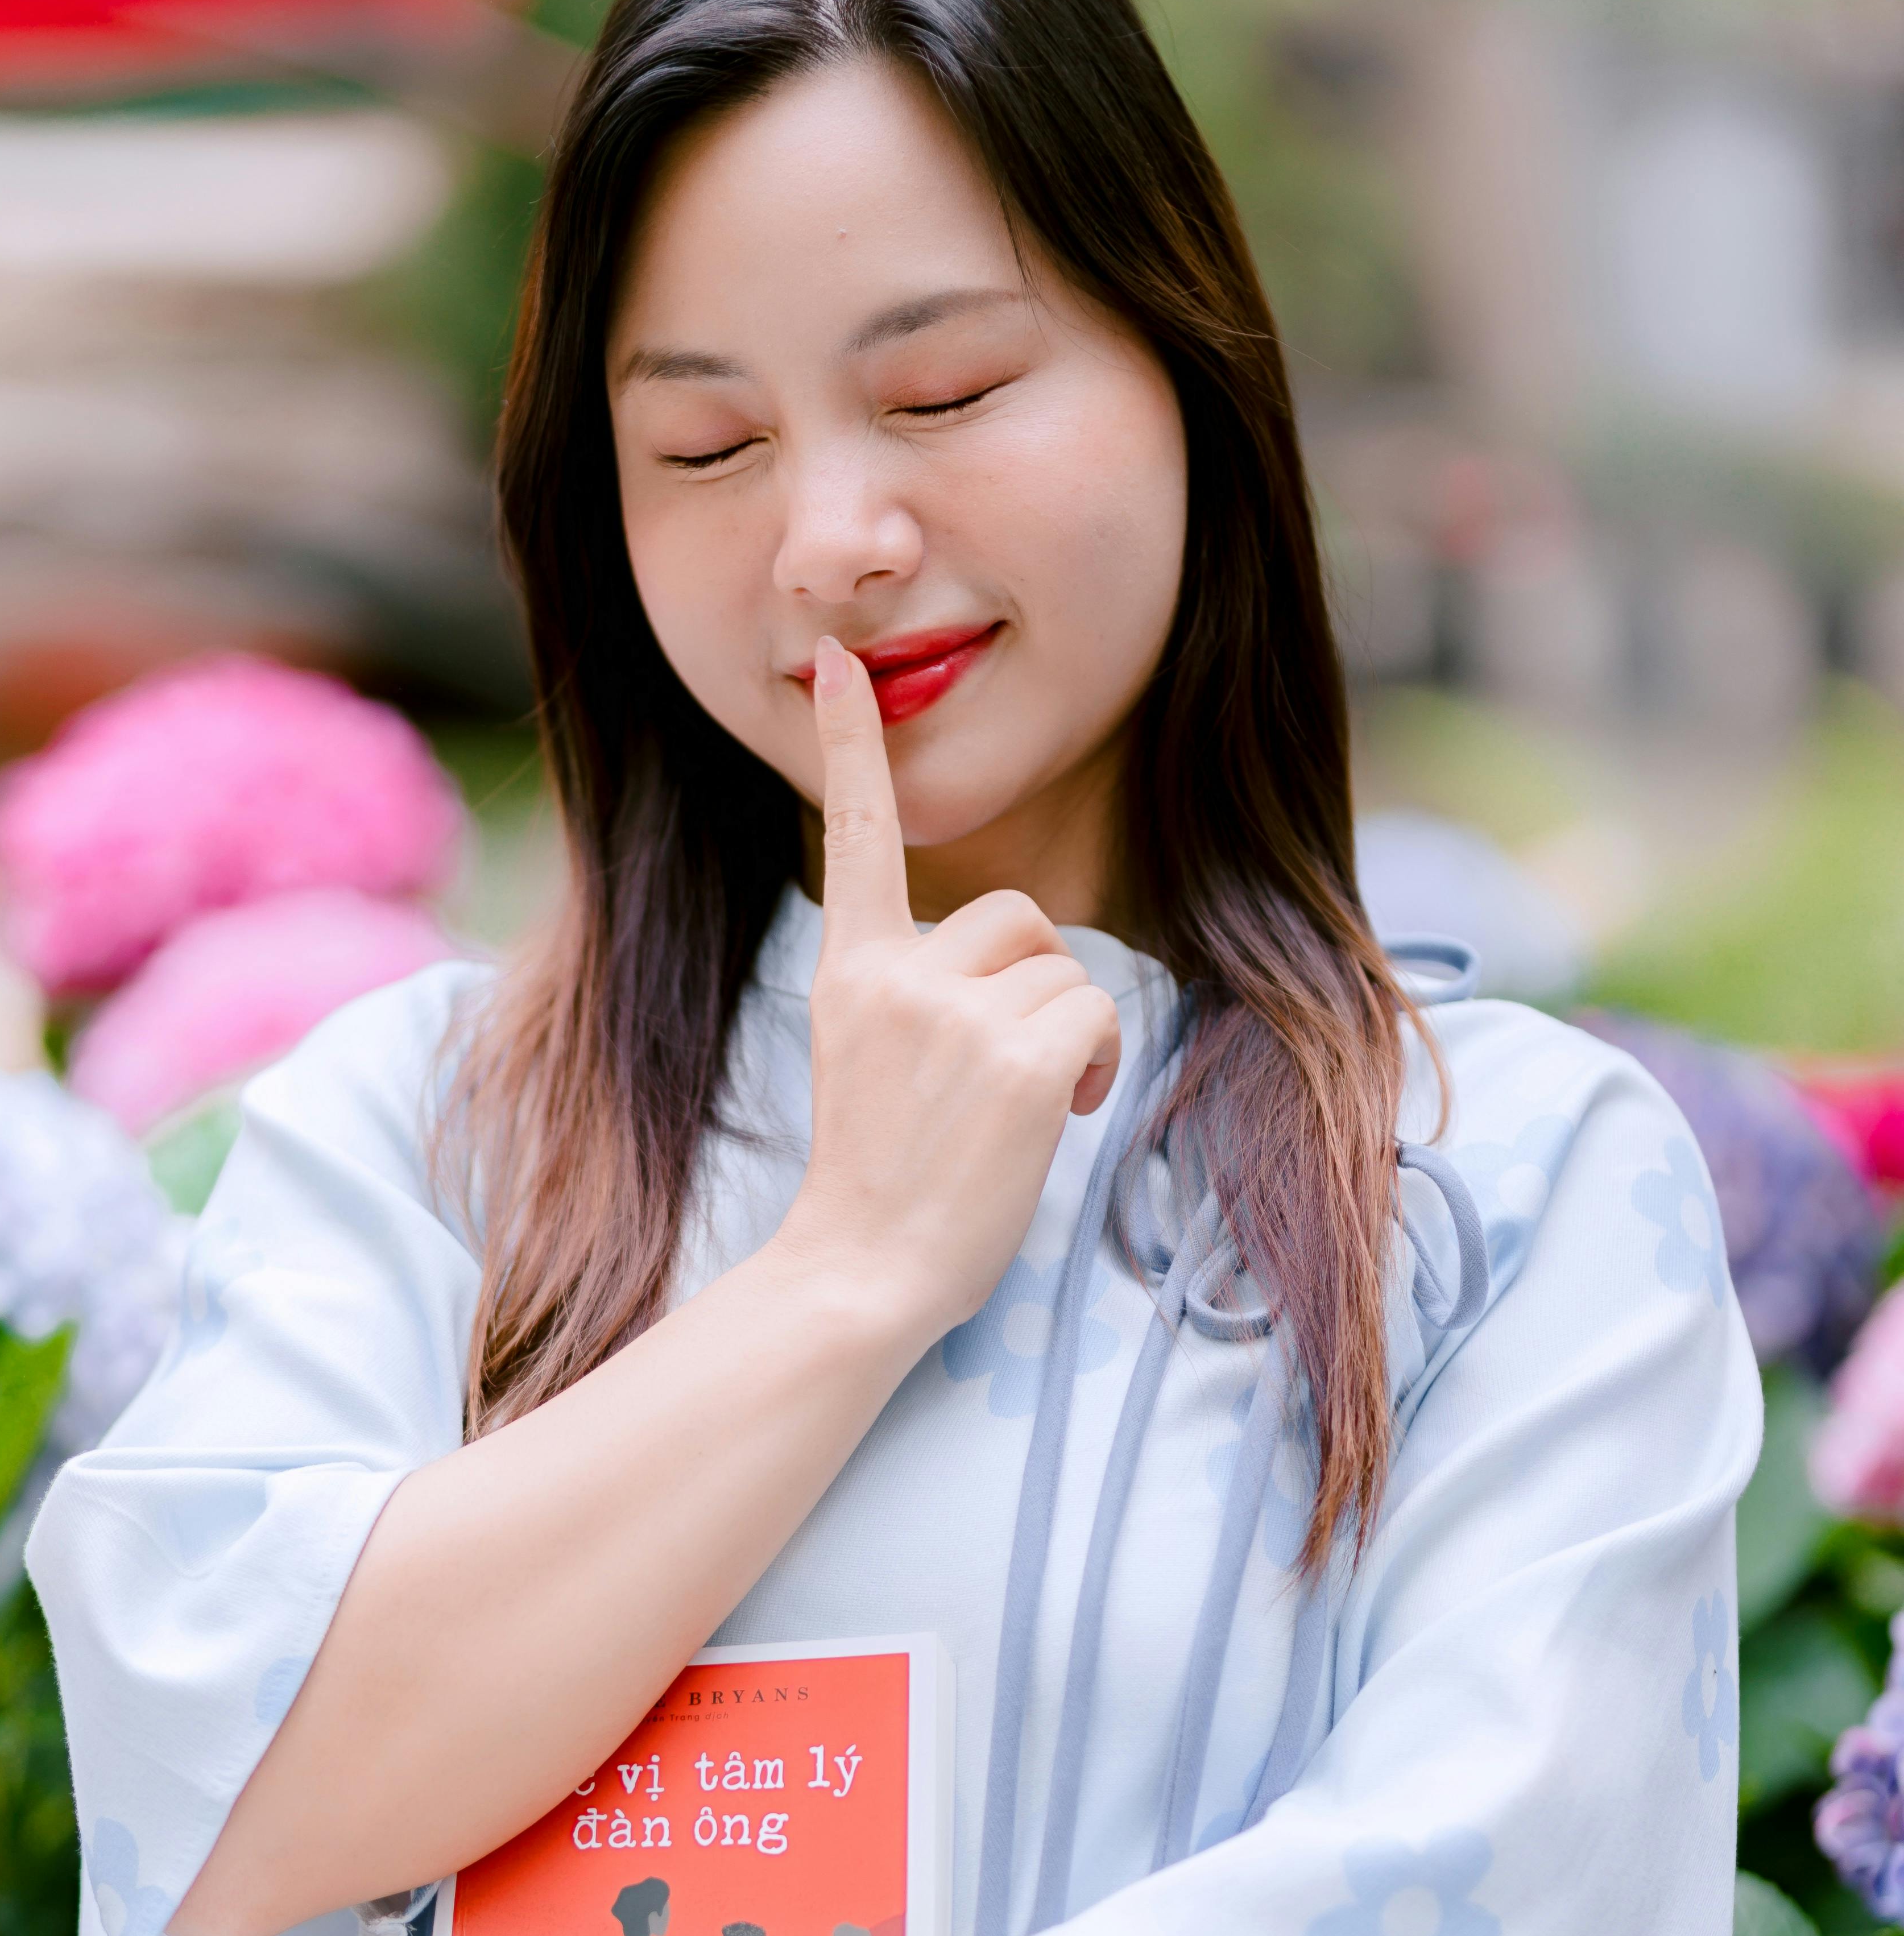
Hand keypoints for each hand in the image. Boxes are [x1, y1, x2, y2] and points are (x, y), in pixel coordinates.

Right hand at [784, 635, 1120, 1344]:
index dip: (851, 745)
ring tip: (1029, 1106)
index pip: (856, 835)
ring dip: (1070, 1031)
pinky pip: (1096, 1013)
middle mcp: (898, 977)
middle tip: (1014, 1063)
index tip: (839, 664)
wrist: (860, 1271)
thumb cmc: (877, 1183)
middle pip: (1013, 915)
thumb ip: (914, 995)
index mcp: (850, 971)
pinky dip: (1096, 1062)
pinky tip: (1064, 1112)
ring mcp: (957, 1015)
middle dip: (1036, 977)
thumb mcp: (867, 1060)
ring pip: (1064, 970)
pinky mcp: (1021, 1059)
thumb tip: (1009, 970)